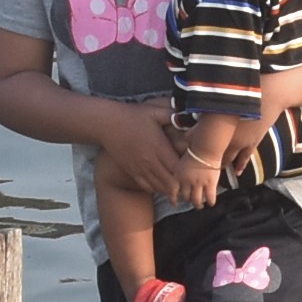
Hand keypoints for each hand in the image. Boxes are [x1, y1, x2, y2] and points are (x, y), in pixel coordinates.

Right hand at [95, 103, 214, 205]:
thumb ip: (172, 115)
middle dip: (182, 187)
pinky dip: (157, 188)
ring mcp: (140, 167)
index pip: (177, 168)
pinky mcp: (131, 171)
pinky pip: (147, 186)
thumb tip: (189, 116)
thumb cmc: (132, 116)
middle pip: (170, 183)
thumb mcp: (154, 112)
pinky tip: (163, 185)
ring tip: (179, 189)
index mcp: (158, 146)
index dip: (187, 175)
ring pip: (159, 187)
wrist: (107, 124)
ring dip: (170, 189)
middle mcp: (150, 160)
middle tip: (190, 186)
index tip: (193, 173)